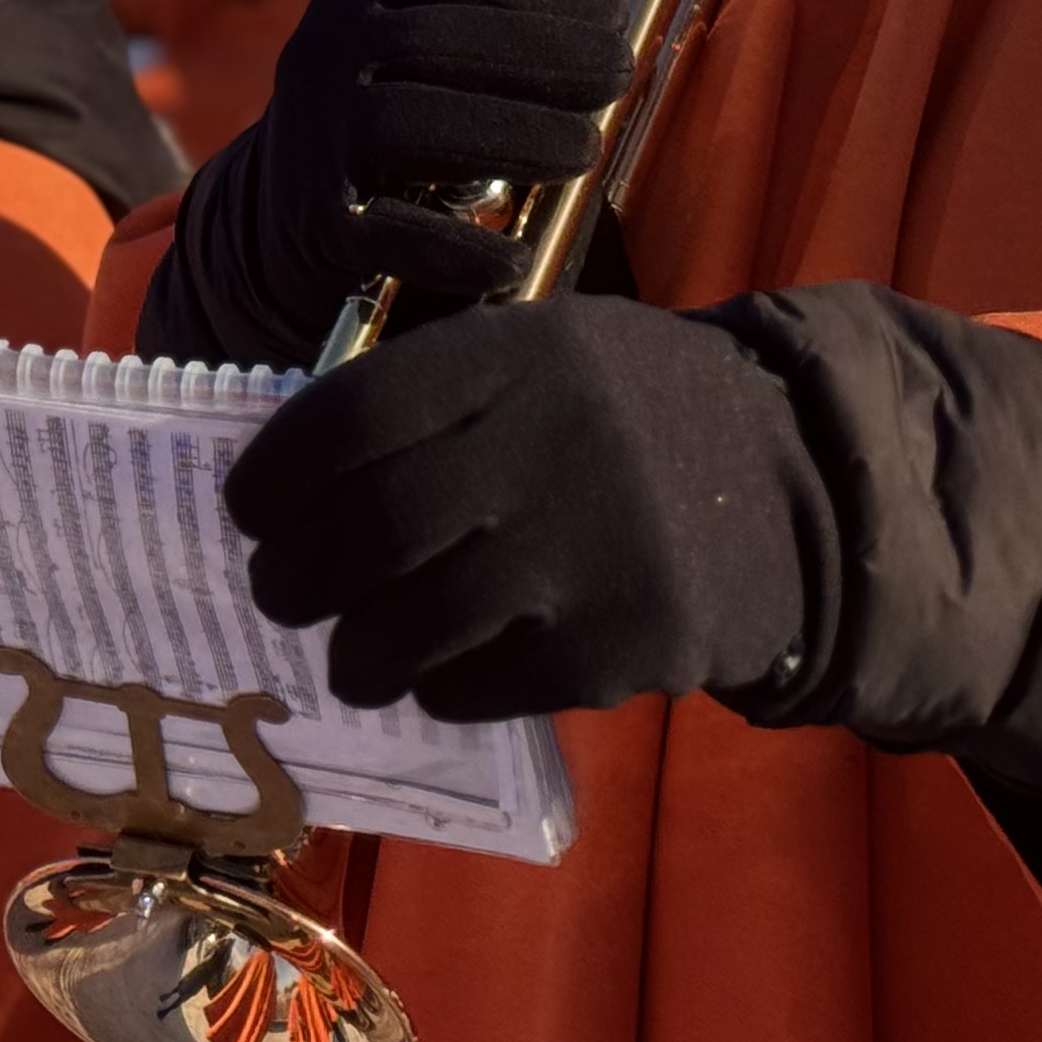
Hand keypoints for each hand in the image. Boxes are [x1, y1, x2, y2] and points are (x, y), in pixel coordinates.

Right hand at [150, 0, 630, 369]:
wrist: (274, 230)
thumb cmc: (386, 137)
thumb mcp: (412, 65)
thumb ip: (486, 44)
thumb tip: (611, 37)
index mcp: (354, 1)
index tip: (614, 12)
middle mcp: (320, 56)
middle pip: (434, 41)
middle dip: (541, 54)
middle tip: (618, 75)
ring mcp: (309, 140)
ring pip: (409, 123)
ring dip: (510, 135)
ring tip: (585, 150)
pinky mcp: (312, 225)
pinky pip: (388, 233)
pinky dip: (456, 248)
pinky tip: (514, 258)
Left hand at [225, 293, 819, 720]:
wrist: (793, 478)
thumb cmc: (625, 417)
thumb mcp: (546, 358)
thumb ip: (435, 401)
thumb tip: (288, 488)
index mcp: (521, 355)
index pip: (351, 419)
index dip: (275, 475)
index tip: (248, 510)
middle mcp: (553, 442)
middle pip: (370, 529)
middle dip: (294, 576)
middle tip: (278, 593)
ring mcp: (592, 548)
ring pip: (413, 624)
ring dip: (355, 652)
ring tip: (353, 654)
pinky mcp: (623, 640)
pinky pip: (481, 684)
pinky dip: (439, 686)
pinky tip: (443, 669)